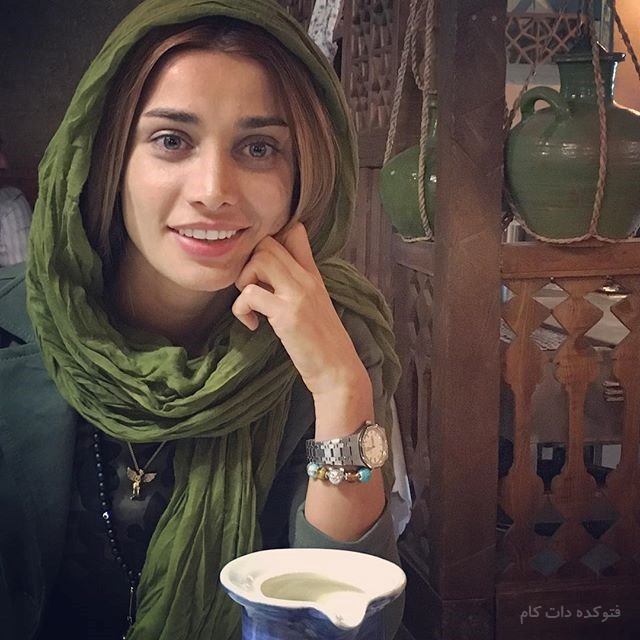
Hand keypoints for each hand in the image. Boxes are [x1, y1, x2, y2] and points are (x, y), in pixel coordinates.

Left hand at [232, 223, 368, 398]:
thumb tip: (265, 274)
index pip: (294, 232)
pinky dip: (241, 309)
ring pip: (258, 260)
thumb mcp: (313, 303)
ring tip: (250, 305)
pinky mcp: (286, 314)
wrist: (337, 369)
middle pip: (267, 243)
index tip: (261, 268)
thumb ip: (296, 284)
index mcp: (312, 273)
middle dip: (248, 263)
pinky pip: (250, 294)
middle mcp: (306, 278)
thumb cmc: (321, 341)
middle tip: (251, 289)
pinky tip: (251, 325)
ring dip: (243, 281)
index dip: (270, 240)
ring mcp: (297, 294)